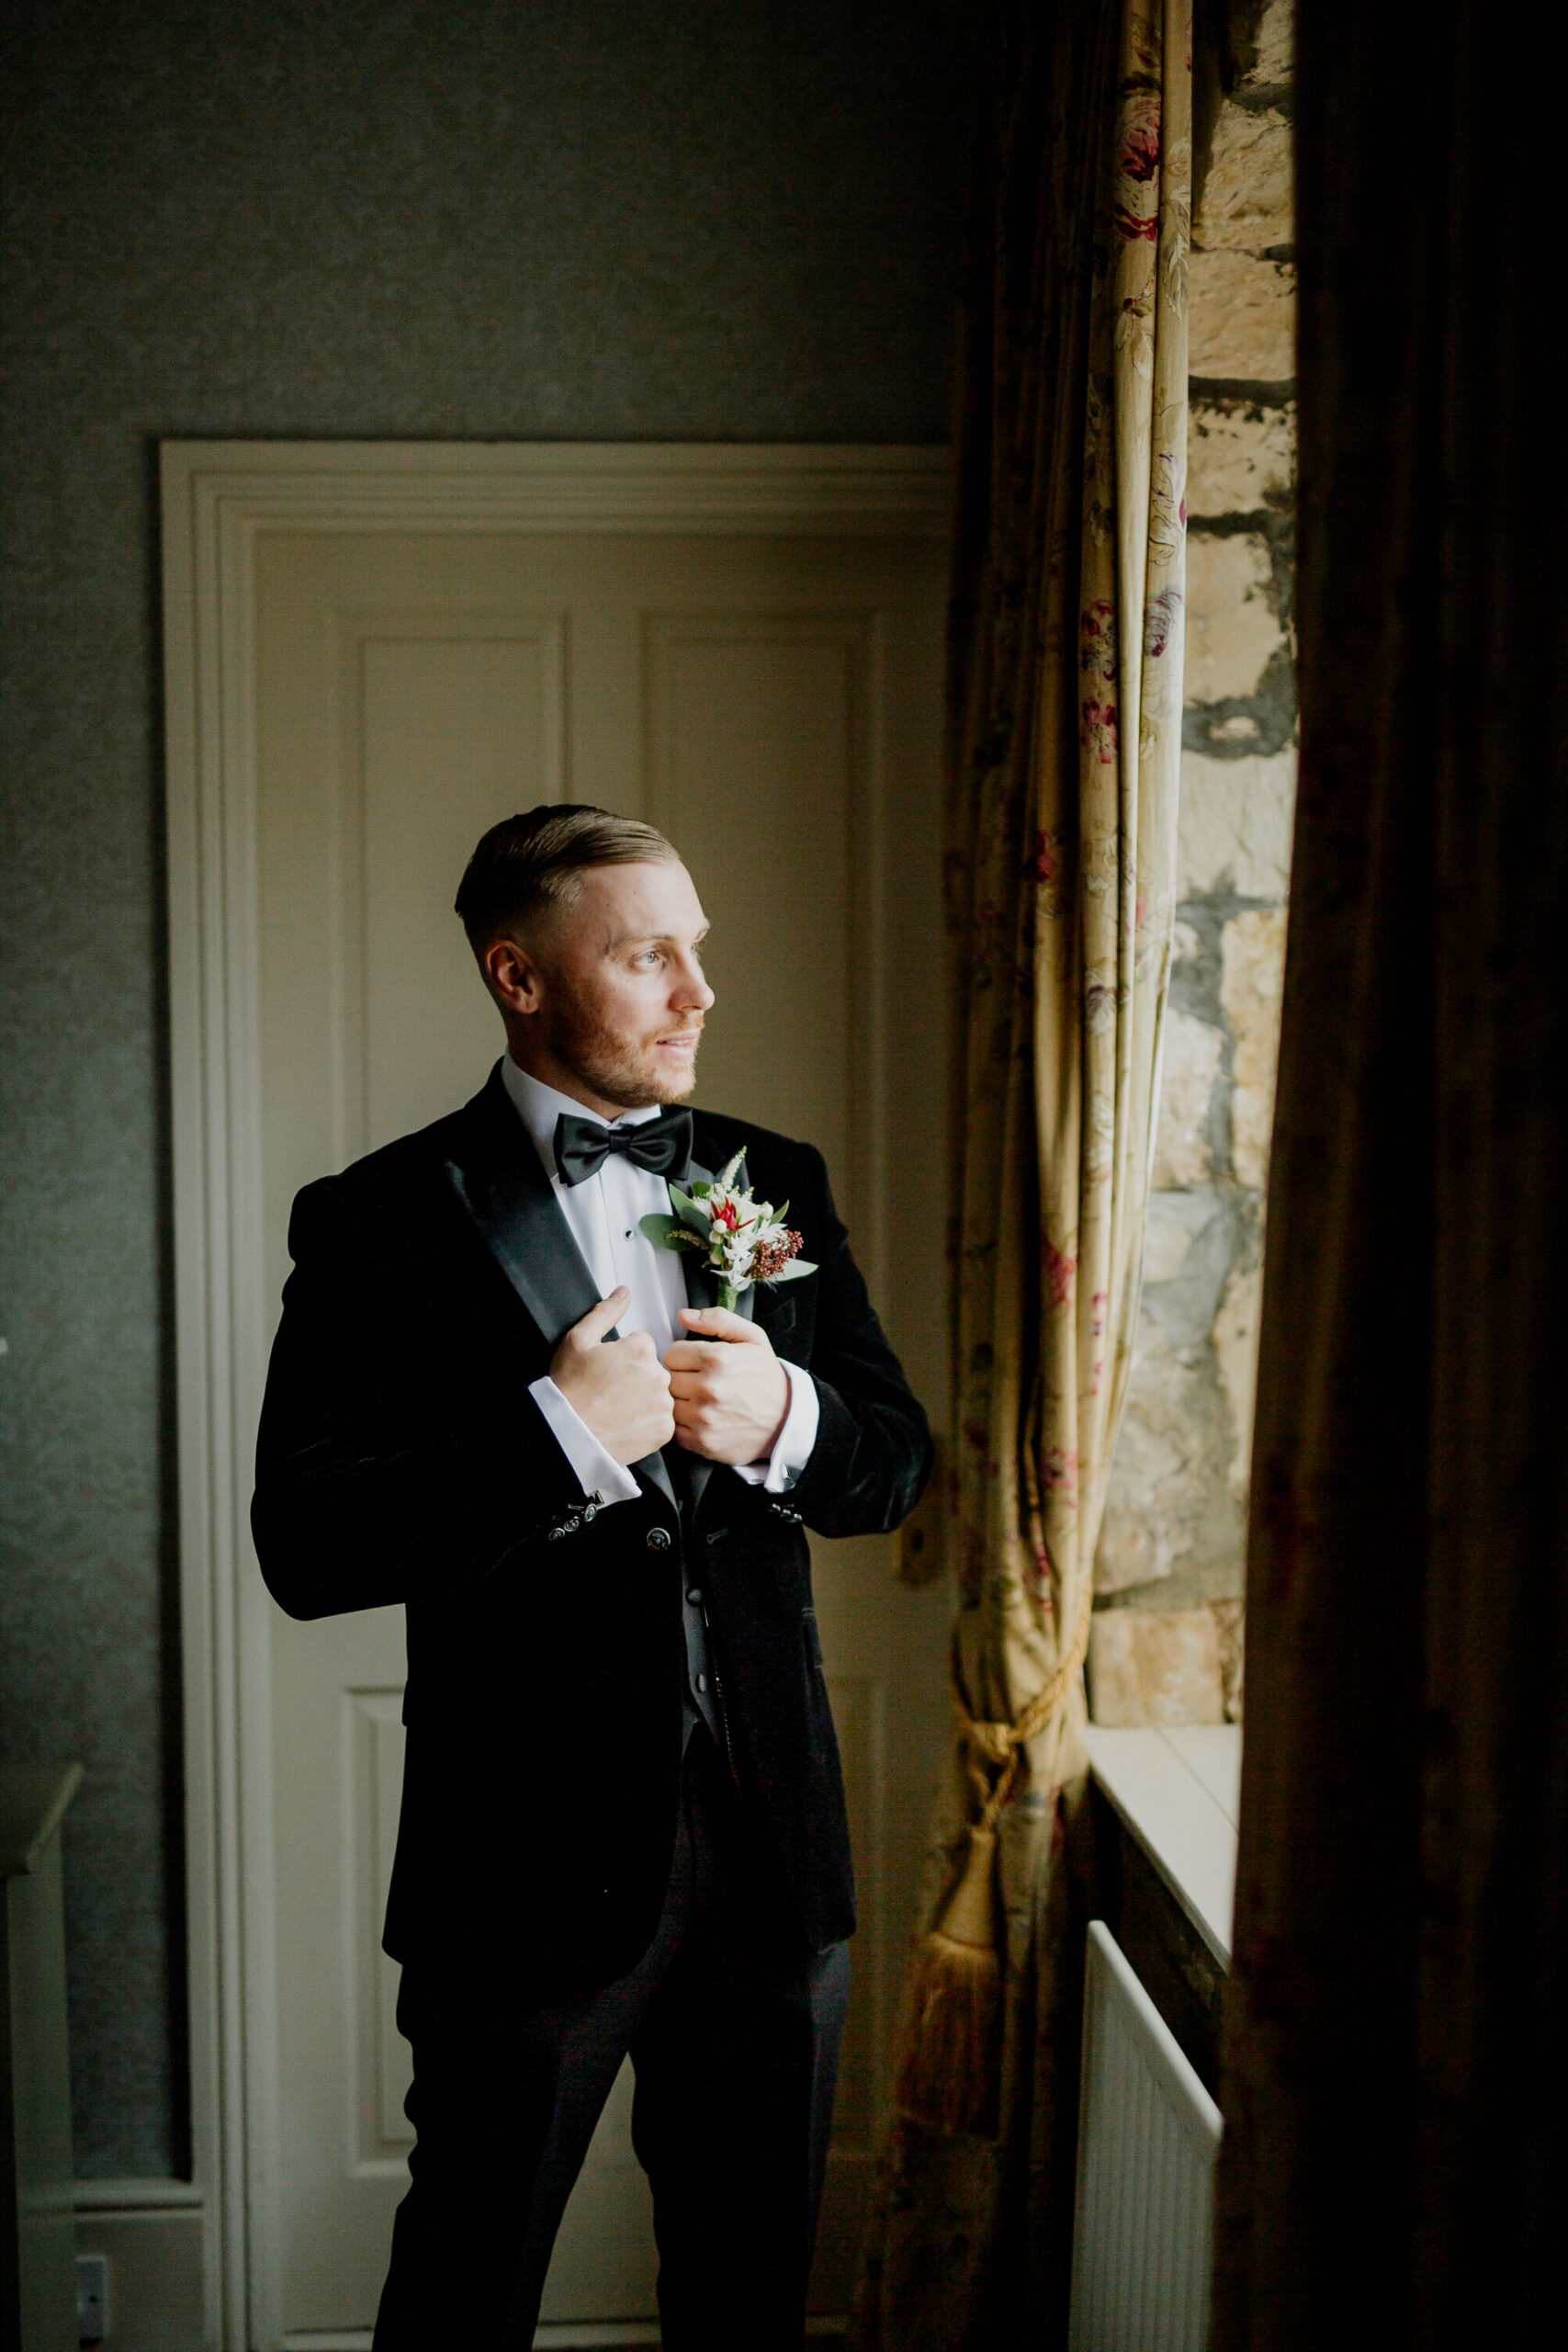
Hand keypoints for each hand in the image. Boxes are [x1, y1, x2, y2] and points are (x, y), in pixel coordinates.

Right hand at [550, 1289, 674, 1463]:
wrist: (568, 1434)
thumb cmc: (570, 1389)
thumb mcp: (578, 1340)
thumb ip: (605, 1312)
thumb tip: (623, 1293)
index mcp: (640, 1350)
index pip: (641, 1345)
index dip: (622, 1356)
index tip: (608, 1370)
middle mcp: (658, 1376)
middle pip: (652, 1368)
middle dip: (636, 1376)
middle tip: (610, 1391)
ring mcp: (663, 1404)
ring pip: (659, 1394)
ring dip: (644, 1398)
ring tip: (616, 1408)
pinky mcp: (664, 1430)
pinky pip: (662, 1420)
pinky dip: (647, 1422)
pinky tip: (626, 1423)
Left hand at [663, 1307, 790, 1464]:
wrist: (786, 1420)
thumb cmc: (766, 1378)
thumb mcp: (753, 1338)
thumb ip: (719, 1320)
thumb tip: (684, 1315)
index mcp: (718, 1359)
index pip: (671, 1354)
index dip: (683, 1357)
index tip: (696, 1363)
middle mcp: (708, 1388)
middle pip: (667, 1379)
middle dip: (681, 1378)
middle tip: (700, 1382)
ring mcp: (704, 1417)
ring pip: (667, 1404)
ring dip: (680, 1402)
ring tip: (700, 1400)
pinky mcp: (702, 1441)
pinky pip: (674, 1429)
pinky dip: (684, 1425)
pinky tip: (701, 1418)